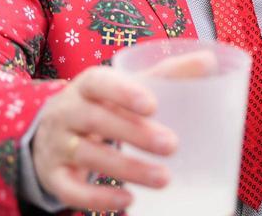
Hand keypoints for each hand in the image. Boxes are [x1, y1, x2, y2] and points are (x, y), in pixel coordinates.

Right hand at [33, 53, 212, 210]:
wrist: (51, 129)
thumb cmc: (104, 103)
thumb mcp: (128, 84)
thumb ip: (167, 73)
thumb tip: (209, 61)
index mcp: (87, 84)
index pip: (100, 83)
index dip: (123, 93)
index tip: (153, 105)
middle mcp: (67, 112)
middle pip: (96, 120)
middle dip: (135, 134)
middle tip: (172, 145)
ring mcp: (57, 145)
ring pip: (88, 156)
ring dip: (127, 169)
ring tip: (164, 179)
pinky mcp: (54, 176)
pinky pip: (71, 189)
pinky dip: (97, 197)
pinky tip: (128, 200)